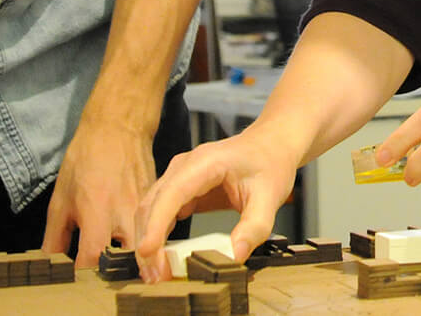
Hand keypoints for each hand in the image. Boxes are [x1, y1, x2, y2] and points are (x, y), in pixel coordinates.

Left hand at [42, 117, 155, 267]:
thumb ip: (55, 235)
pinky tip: (134, 241)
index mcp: (98, 212)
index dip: (83, 273)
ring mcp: (145, 209)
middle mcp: (125, 214)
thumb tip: (50, 262)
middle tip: (102, 273)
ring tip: (120, 261)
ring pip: (145, 247)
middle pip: (128, 260)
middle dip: (116, 272)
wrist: (119, 128)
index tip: (76, 278)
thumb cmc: (86, 160)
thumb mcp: (61, 198)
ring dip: (133, 259)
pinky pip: (153, 230)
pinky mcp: (156, 204)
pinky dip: (144, 240)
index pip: (92, 258)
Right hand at [133, 124, 298, 282]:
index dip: (156, 223)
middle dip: (148, 241)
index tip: (148, 251)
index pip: (172, 194)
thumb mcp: (270, 195)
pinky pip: (161, 213)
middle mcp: (185, 166)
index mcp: (205, 162)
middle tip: (156, 276)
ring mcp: (179, 176)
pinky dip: (157, 236)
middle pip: (153, 205)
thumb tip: (235, 255)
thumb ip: (254, 227)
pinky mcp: (181, 189)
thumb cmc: (270, 162)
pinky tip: (161, 258)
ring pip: (151, 210)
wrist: (272, 144)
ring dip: (148, 241)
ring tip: (156, 273)